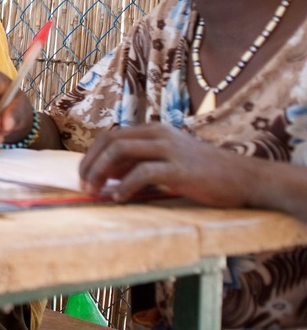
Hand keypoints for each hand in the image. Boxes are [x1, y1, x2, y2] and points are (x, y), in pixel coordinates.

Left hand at [80, 123, 251, 206]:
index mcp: (155, 130)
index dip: (92, 154)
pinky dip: (124, 187)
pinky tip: (119, 199)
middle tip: (83, 185)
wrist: (246, 178)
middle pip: (110, 141)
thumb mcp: (169, 159)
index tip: (83, 175)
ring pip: (120, 152)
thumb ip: (141, 161)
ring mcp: (170, 150)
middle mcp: (160, 134)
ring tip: (95, 192)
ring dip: (100, 173)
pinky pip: (142, 173)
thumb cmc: (205, 173)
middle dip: (90, 163)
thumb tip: (107, 174)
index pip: (111, 135)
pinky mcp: (180, 169)